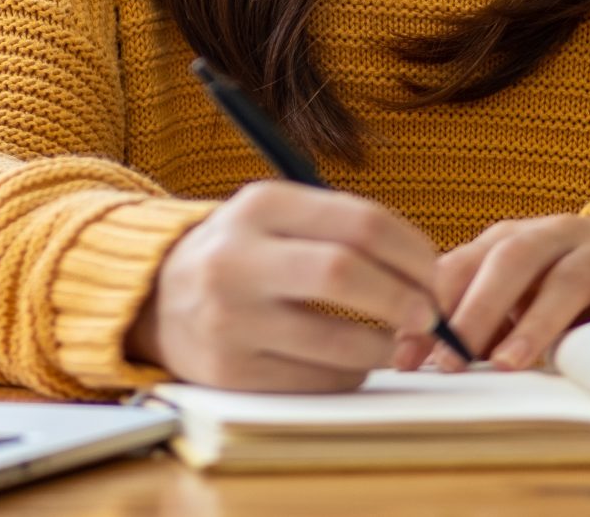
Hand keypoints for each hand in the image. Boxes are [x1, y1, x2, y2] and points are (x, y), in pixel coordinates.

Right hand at [124, 181, 445, 390]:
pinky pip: (319, 382)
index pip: (359, 222)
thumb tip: (425, 271)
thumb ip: (342, 228)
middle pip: (346, 274)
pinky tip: (345, 360)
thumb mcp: (275, 216)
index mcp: (258, 207)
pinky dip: (350, 374)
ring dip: (384, 346)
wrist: (156, 298)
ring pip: (340, 341)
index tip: (432, 272)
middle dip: (405, 299)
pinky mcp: (232, 373)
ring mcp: (230, 320)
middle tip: (427, 314)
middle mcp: (237, 259)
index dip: (413, 252)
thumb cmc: (242, 255)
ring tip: (389, 340)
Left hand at [400, 212, 589, 371]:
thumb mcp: (515, 290)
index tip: (408, 355)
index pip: (462, 266)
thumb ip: (477, 316)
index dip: (431, 308)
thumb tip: (422, 358)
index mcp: (508, 240)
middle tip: (454, 360)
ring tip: (510, 361)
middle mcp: (551, 235)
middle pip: (509, 263)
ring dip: (537, 320)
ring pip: (568, 277)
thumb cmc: (560, 277)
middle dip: (476, 312)